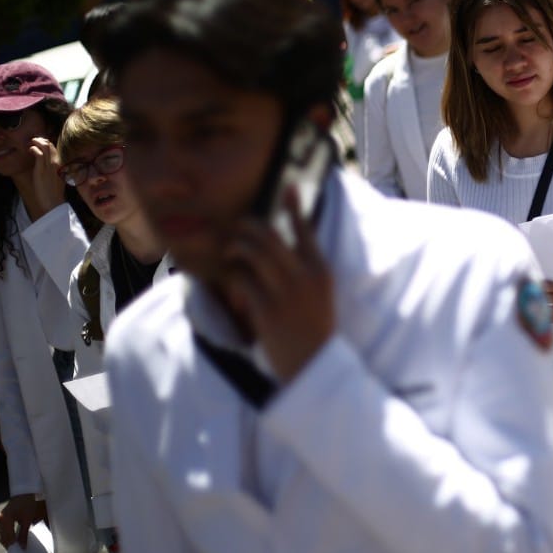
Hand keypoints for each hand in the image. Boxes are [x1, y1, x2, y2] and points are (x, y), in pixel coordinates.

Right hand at [0, 493, 46, 548]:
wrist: (25, 493)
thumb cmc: (28, 504)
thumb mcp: (27, 519)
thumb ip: (24, 534)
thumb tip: (22, 546)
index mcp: (5, 519)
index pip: (8, 537)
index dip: (13, 546)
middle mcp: (0, 519)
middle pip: (3, 537)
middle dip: (10, 545)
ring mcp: (1, 519)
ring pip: (3, 534)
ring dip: (9, 541)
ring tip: (17, 548)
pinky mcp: (3, 519)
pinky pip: (4, 530)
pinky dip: (9, 536)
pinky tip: (15, 541)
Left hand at [29, 138, 66, 214]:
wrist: (53, 202)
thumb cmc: (53, 193)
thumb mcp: (57, 178)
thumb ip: (54, 170)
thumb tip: (48, 166)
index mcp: (62, 165)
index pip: (55, 149)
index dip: (47, 144)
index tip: (40, 143)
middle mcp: (58, 163)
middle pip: (51, 145)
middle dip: (42, 140)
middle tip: (35, 140)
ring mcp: (50, 165)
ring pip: (45, 146)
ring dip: (37, 141)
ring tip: (32, 142)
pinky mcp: (42, 168)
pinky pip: (39, 153)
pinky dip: (34, 148)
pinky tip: (31, 149)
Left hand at [221, 192, 334, 382]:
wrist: (314, 365)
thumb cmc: (315, 328)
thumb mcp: (320, 293)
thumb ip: (304, 270)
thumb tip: (277, 247)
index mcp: (321, 270)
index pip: (305, 230)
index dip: (294, 206)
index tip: (287, 187)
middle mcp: (304, 277)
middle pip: (269, 236)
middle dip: (247, 228)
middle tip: (237, 229)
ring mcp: (285, 293)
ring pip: (252, 253)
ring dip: (236, 249)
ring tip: (231, 254)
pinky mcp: (266, 310)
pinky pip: (241, 280)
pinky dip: (234, 277)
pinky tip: (233, 282)